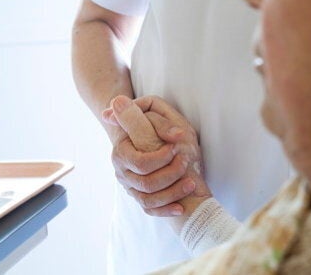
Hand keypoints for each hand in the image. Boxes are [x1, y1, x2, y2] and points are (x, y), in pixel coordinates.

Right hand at [103, 96, 211, 216]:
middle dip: (171, 174)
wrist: (174, 147)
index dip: (160, 158)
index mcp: (122, 150)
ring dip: (173, 191)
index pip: (140, 163)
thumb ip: (141, 116)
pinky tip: (181, 207)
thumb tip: (119, 102)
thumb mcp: (160, 120)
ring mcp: (131, 186)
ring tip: (191, 182)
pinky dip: (166, 209)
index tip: (176, 147)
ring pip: (148, 198)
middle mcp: (122, 170)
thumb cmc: (167, 131)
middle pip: (145, 182)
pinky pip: (150, 209)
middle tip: (187, 161)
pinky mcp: (141, 197)